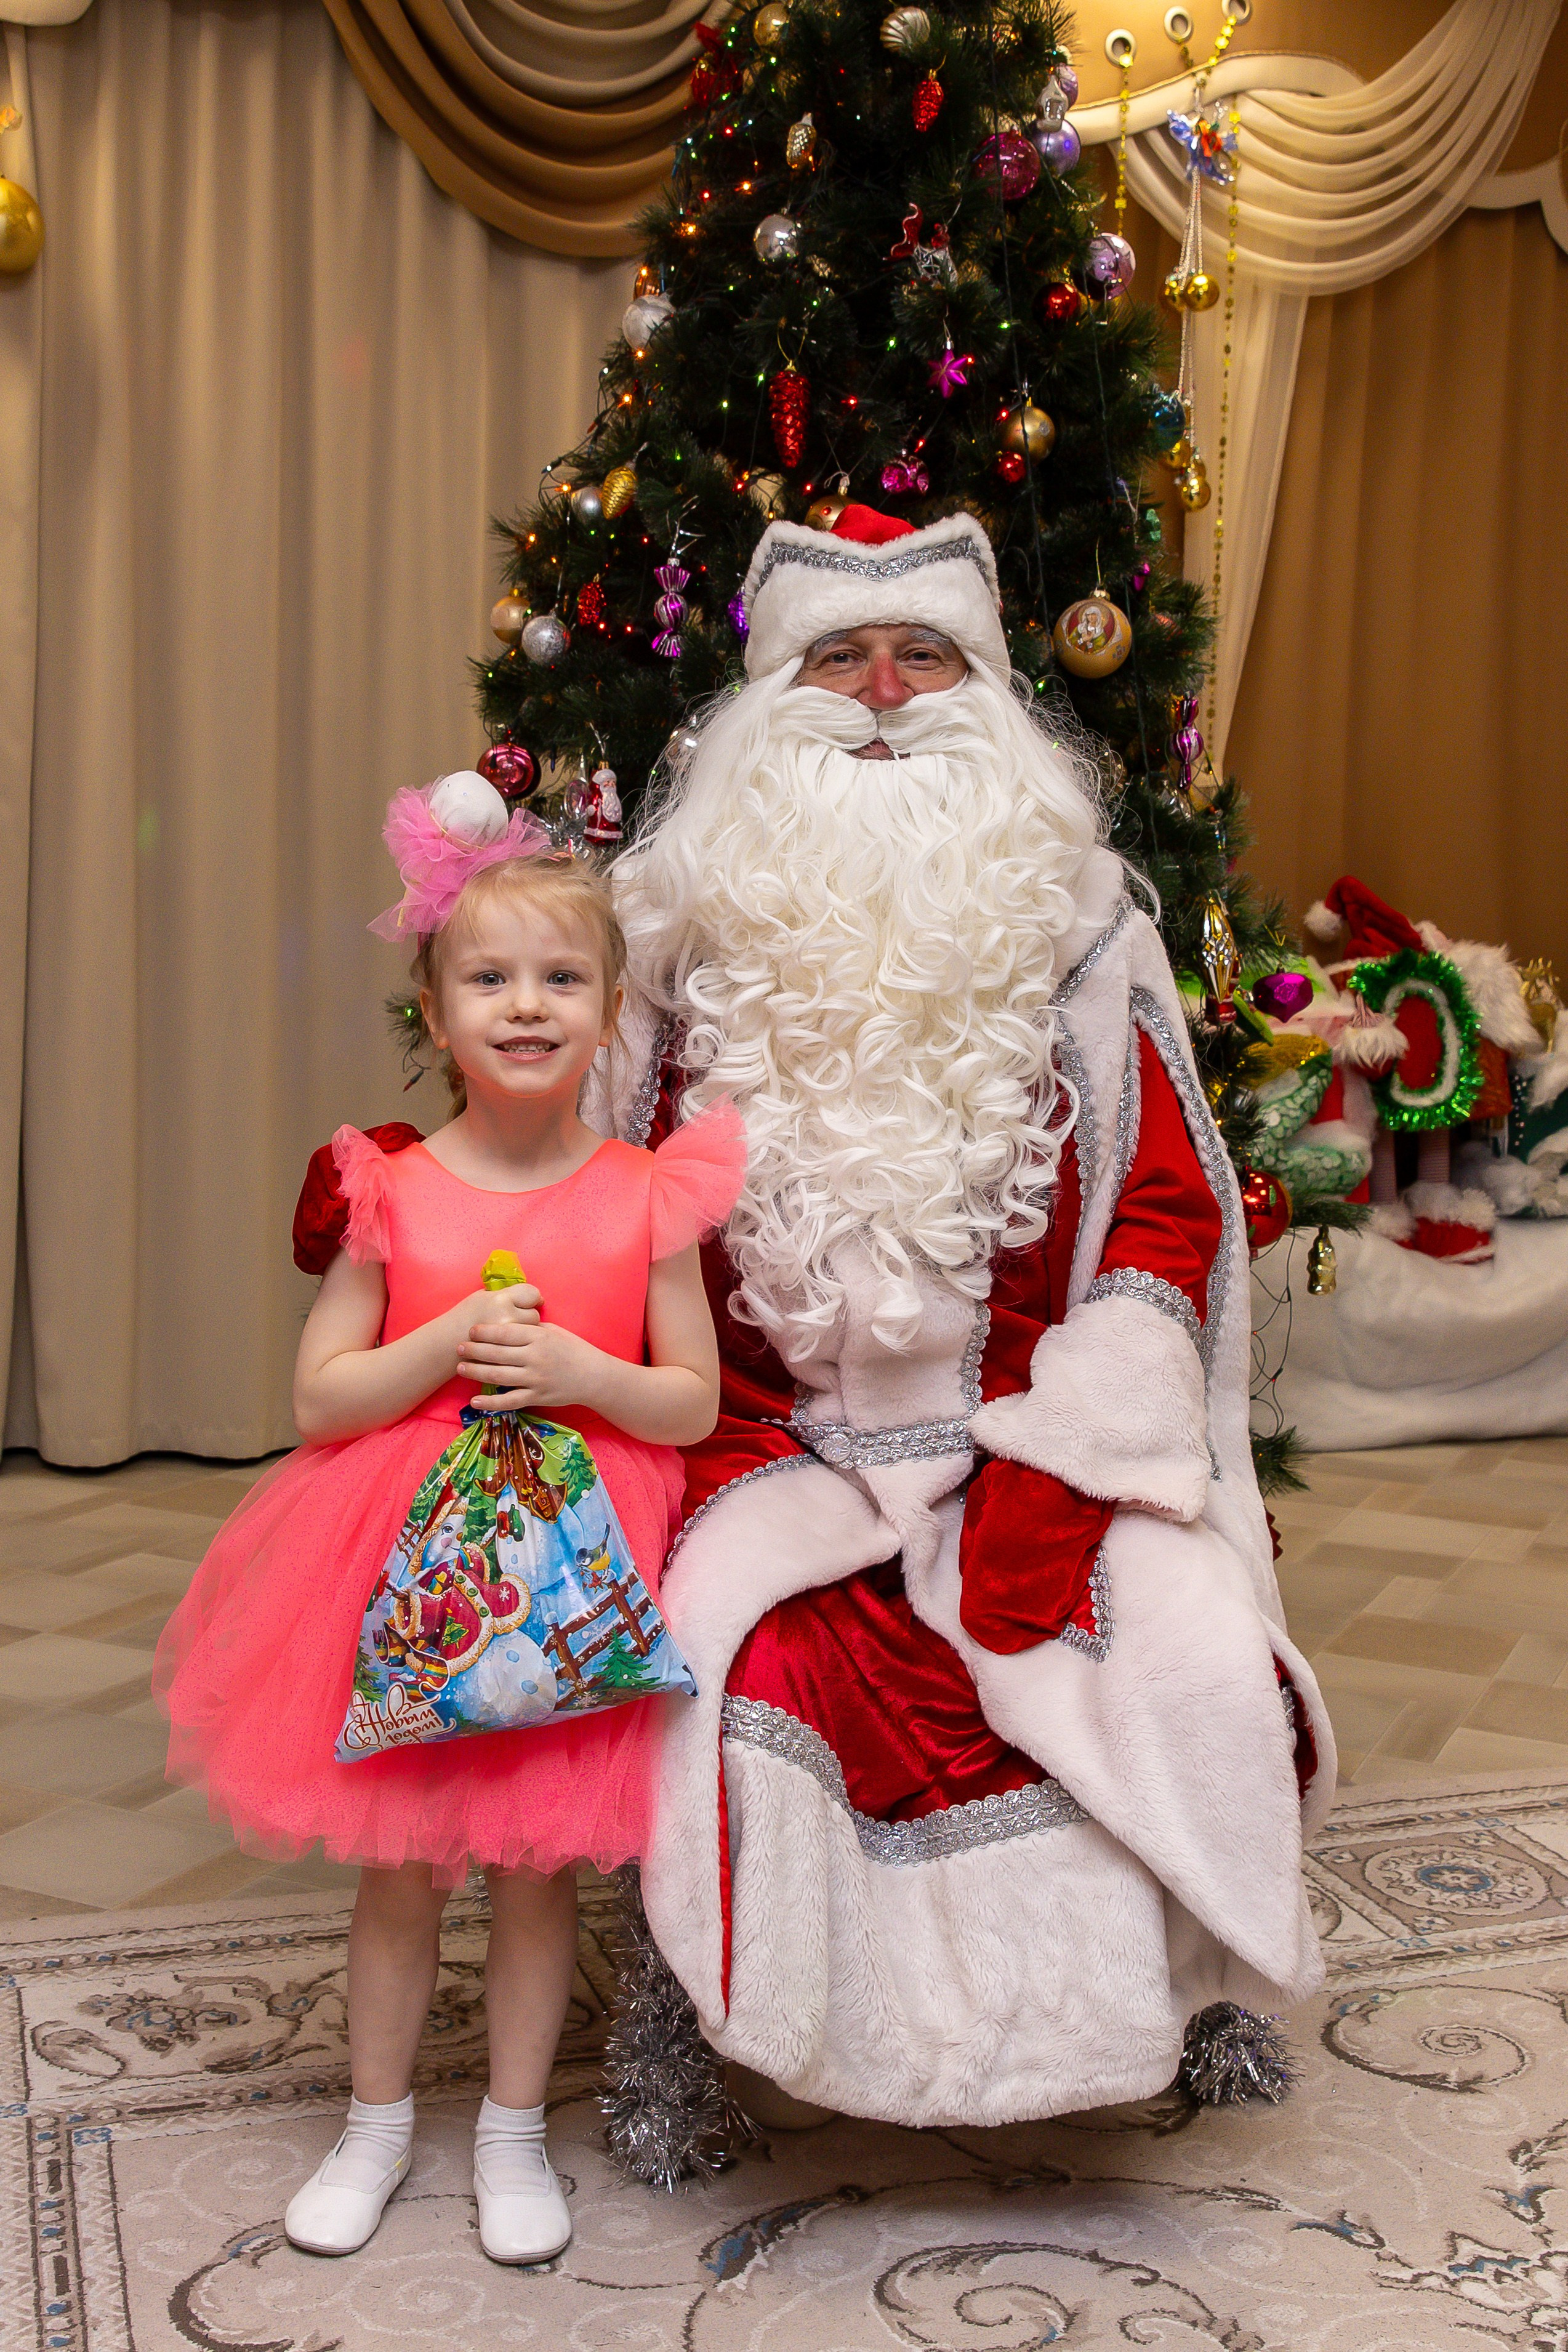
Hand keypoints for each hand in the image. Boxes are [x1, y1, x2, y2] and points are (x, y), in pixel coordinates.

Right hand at [441, 1281, 538, 1367]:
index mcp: (501, 1299)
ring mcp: (508, 1338)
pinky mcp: (507, 1353)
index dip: (533, 1297)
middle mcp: (507, 1317)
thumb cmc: (466, 1315)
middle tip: (517, 1317)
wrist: (450, 1341)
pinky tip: (513, 1343)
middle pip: (534, 1314)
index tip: (531, 1300)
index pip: (531, 1294)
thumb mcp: (483, 1295)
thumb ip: (506, 1294)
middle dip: (528, 1315)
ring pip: (531, 1333)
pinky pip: (524, 1347)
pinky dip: (521, 1345)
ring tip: (512, 1331)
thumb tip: (527, 1295)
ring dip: (526, 1332)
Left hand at [455, 1312, 604, 1413]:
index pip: (505, 1333)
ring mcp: (536, 1379)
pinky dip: (491, 1403)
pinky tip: (474, 1401)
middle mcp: (535, 1357)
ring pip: (499, 1376)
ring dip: (476, 1372)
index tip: (471, 1331)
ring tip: (460, 1368)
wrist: (594, 1376)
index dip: (485, 1332)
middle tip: (458, 1347)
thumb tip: (508, 1322)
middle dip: (474, 1350)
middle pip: (497, 1353)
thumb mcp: (554, 1332)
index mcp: (539, 1337)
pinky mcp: (537, 1397)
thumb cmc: (573, 1350)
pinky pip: (510, 1401)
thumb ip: (531, 1328)